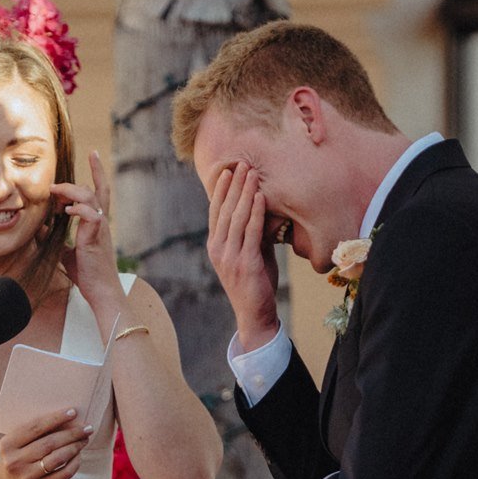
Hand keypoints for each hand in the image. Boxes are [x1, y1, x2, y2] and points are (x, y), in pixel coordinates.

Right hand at [0, 408, 90, 478]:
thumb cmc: (15, 459)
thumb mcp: (14, 444)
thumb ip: (33, 433)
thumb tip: (65, 419)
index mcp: (8, 444)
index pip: (35, 427)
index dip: (56, 418)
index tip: (73, 412)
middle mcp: (16, 461)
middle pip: (50, 443)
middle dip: (71, 434)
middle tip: (86, 428)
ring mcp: (28, 476)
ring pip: (58, 458)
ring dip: (75, 447)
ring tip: (84, 440)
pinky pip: (63, 474)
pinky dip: (74, 464)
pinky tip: (78, 456)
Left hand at [56, 151, 123, 321]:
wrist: (100, 292)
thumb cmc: (87, 274)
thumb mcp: (65, 253)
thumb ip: (55, 239)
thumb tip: (39, 228)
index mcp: (96, 224)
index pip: (98, 192)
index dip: (97, 173)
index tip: (93, 154)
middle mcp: (101, 223)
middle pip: (98, 189)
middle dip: (90, 173)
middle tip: (61, 177)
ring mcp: (101, 229)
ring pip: (92, 198)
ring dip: (72, 192)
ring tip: (56, 194)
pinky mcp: (96, 238)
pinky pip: (92, 215)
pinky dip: (79, 210)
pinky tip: (66, 213)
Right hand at [206, 161, 278, 351]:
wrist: (255, 315)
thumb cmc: (255, 283)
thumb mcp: (251, 253)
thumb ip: (252, 232)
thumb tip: (262, 208)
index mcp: (215, 246)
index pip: (216, 212)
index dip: (221, 190)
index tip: (228, 170)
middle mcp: (218, 249)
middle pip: (225, 210)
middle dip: (234, 185)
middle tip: (242, 163)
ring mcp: (230, 257)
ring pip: (237, 218)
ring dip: (245, 193)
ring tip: (252, 173)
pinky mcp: (245, 264)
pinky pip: (251, 232)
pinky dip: (256, 213)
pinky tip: (261, 197)